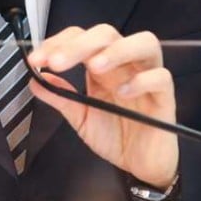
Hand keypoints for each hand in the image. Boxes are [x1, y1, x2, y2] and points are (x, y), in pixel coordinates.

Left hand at [27, 24, 177, 187]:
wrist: (139, 165)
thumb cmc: (116, 136)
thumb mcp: (80, 116)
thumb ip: (60, 97)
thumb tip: (35, 80)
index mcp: (102, 65)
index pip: (81, 38)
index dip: (58, 43)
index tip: (37, 59)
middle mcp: (124, 65)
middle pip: (108, 35)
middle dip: (79, 44)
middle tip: (57, 62)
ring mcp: (146, 77)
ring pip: (144, 43)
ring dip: (116, 50)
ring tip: (94, 66)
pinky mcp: (165, 98)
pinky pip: (161, 78)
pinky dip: (143, 80)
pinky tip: (124, 92)